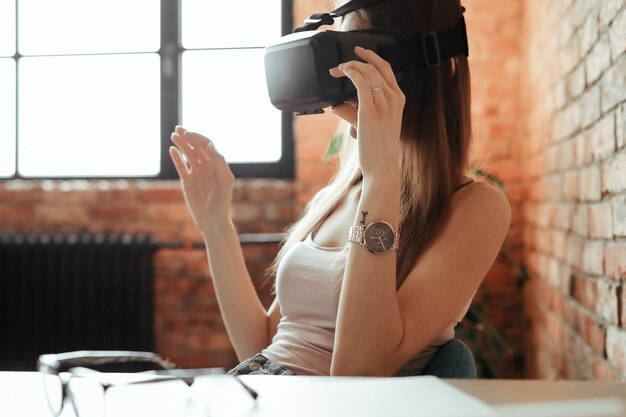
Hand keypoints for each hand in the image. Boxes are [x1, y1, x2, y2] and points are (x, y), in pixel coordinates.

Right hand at [169, 126, 234, 233]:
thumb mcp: (224, 181)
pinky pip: (181, 167)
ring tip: (173, 135)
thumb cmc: (222, 202)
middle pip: (197, 147)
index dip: (198, 138)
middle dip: (188, 137)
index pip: (207, 146)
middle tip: (178, 129)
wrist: (212, 220)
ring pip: (188, 155)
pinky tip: (172, 150)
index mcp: (217, 165)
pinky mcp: (188, 182)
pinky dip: (177, 158)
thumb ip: (219, 163)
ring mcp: (197, 174)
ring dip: (182, 144)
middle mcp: (207, 167)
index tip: (189, 134)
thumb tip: (210, 146)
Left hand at [329, 46, 404, 177]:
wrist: (383, 165)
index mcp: (398, 99)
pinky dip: (350, 72)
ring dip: (349, 67)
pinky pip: (360, 81)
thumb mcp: (373, 124)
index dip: (372, 57)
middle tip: (341, 63)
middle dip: (358, 60)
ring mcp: (383, 103)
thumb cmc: (377, 148)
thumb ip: (358, 111)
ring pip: (367, 72)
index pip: (387, 69)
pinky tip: (342, 72)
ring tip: (336, 70)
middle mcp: (393, 98)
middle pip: (376, 66)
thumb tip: (336, 104)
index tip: (359, 53)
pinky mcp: (370, 110)